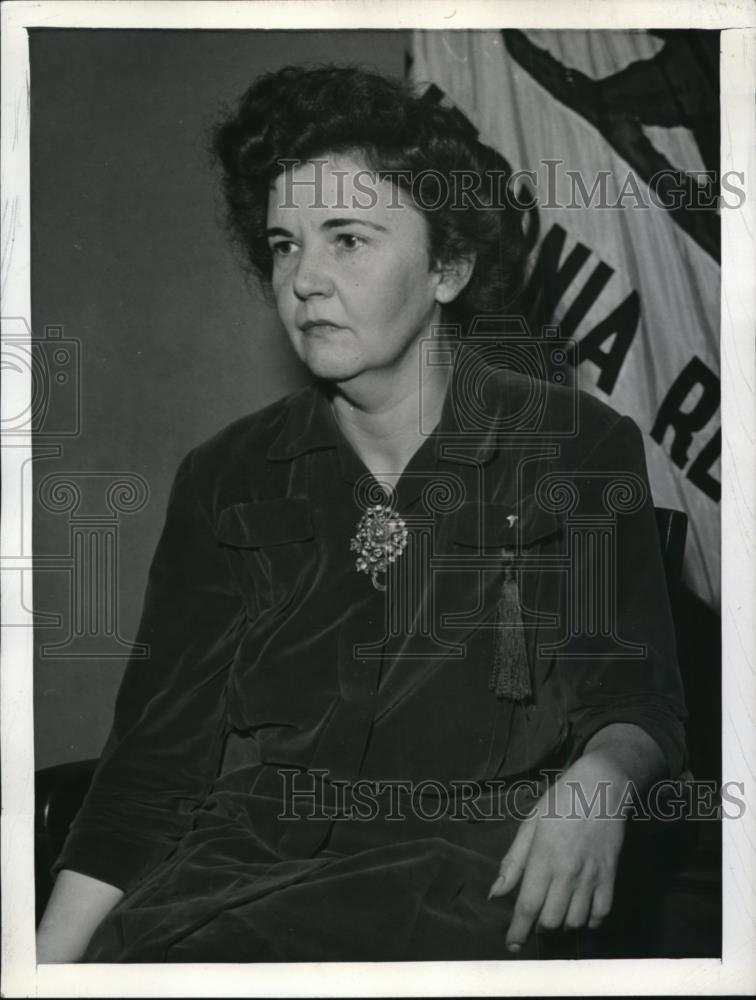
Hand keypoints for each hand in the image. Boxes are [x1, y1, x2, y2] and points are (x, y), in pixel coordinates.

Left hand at [489, 752, 629, 951]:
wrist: (600, 787)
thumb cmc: (559, 801)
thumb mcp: (530, 825)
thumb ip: (513, 862)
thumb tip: (496, 893)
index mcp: (543, 857)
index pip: (527, 905)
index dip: (518, 931)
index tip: (512, 945)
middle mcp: (567, 872)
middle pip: (550, 919)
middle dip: (538, 927)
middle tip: (534, 918)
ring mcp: (591, 876)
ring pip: (575, 921)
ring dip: (562, 925)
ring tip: (555, 914)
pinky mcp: (610, 876)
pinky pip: (601, 913)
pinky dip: (589, 921)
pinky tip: (581, 913)